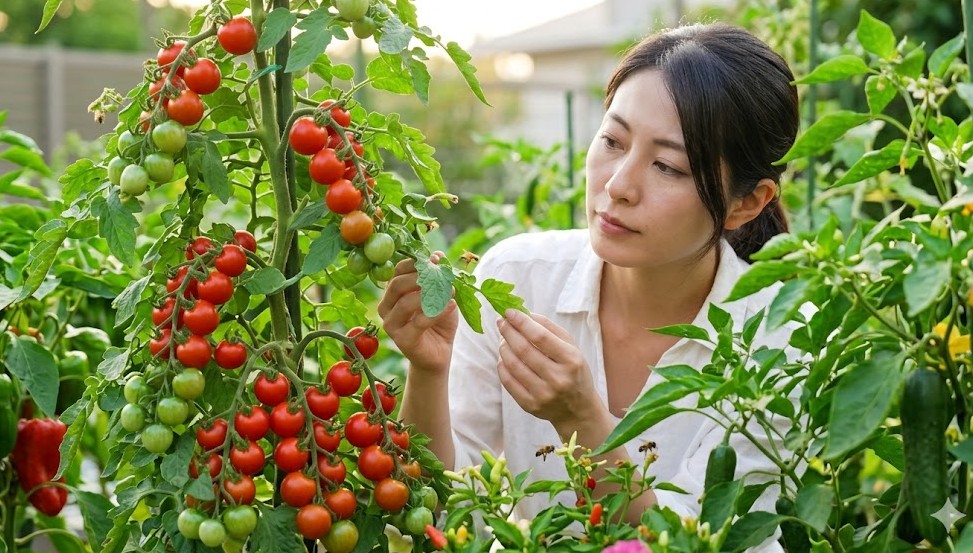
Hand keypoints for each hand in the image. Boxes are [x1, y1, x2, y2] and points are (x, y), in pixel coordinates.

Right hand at [378, 252, 457, 374]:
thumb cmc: (437, 321)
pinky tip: (451, 305)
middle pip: (397, 285)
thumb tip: (439, 255)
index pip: (397, 272)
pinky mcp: (402, 340)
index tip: (435, 259)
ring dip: (430, 295)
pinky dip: (437, 312)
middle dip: (420, 276)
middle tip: (440, 274)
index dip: (415, 263)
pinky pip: (419, 321)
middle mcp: (386, 308)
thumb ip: (438, 277)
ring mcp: (391, 325)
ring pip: (406, 303)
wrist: (439, 353)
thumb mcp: (440, 295)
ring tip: (450, 292)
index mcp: (392, 294)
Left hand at [496, 309, 601, 430]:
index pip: (540, 337)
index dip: (521, 322)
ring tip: (503, 339)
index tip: (509, 312)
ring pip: (512, 365)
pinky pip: (508, 381)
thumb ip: (549, 328)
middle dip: (508, 332)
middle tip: (501, 322)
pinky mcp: (530, 406)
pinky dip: (502, 365)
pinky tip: (504, 357)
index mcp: (571, 360)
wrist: (578, 409)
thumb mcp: (571, 347)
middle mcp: (558, 379)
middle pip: (523, 350)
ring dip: (503, 347)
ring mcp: (543, 394)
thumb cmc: (573, 371)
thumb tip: (524, 313)